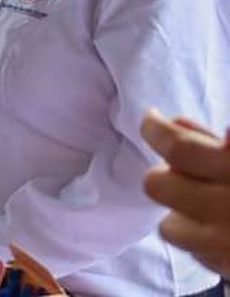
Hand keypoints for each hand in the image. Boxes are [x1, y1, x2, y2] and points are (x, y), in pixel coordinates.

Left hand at [142, 108, 229, 277]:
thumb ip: (218, 142)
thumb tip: (176, 124)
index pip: (177, 146)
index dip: (156, 129)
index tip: (153, 121)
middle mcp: (229, 207)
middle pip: (158, 184)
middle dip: (168, 174)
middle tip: (188, 170)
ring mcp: (228, 243)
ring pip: (169, 225)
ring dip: (181, 212)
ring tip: (209, 205)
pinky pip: (196, 253)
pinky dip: (203, 240)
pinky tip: (227, 229)